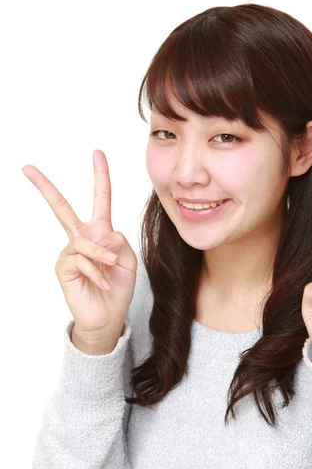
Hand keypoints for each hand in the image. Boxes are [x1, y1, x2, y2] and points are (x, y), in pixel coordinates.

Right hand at [22, 150, 137, 340]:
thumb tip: (101, 233)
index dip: (101, 176)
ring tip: (111, 269)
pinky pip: (81, 259)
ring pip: (87, 241)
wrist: (109, 315)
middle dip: (45, 187)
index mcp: (100, 231)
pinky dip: (96, 271)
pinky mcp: (63, 266)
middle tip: (27, 167)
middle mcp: (82, 237)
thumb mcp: (128, 259)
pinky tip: (100, 282)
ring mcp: (70, 251)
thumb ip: (118, 240)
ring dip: (104, 257)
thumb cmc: (118, 286)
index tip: (97, 153)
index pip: (100, 199)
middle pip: (61, 207)